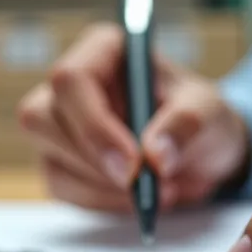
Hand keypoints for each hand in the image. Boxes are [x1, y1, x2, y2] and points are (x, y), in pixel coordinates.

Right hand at [17, 23, 250, 211]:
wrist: (200, 151)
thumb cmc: (199, 115)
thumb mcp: (208, 110)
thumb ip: (186, 124)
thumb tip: (154, 156)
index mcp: (102, 50)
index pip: (71, 80)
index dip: (94, 125)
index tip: (134, 164)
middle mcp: (71, 84)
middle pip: (43, 119)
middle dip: (95, 162)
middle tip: (145, 188)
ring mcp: (58, 124)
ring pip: (49, 159)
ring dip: (102, 186)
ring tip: (157, 191)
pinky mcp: (60, 161)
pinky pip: (62, 188)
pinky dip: (101, 201)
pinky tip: (136, 200)